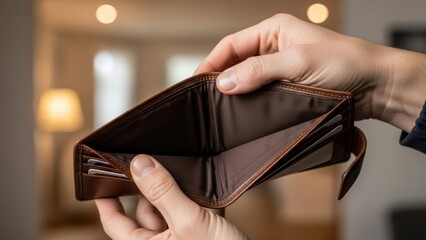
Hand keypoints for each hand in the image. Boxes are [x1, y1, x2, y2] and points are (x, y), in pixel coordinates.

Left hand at [95, 155, 248, 239]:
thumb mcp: (188, 222)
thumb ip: (163, 193)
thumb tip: (139, 165)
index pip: (116, 223)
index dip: (107, 201)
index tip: (102, 177)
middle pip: (146, 210)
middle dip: (151, 188)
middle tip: (153, 162)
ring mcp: (183, 238)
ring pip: (172, 208)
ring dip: (178, 190)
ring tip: (184, 173)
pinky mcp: (203, 233)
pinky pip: (194, 211)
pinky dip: (199, 198)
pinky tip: (206, 187)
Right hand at [196, 14, 425, 131]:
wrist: (376, 85)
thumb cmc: (344, 63)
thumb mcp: (298, 62)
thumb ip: (259, 71)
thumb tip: (224, 83)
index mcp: (273, 30)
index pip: (230, 45)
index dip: (211, 64)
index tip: (195, 85)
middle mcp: (273, 47)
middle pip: (235, 63)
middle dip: (219, 80)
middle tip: (204, 102)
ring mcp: (279, 69)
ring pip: (246, 80)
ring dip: (234, 94)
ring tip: (218, 111)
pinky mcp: (285, 87)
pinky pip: (259, 94)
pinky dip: (249, 103)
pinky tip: (241, 115)